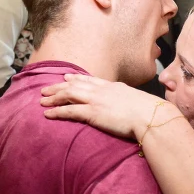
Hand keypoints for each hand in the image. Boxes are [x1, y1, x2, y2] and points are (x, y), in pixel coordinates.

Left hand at [40, 73, 168, 141]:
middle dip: (58, 87)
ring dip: (54, 97)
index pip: (90, 80)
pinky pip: (70, 111)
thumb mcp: (136, 101)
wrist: (151, 115)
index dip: (76, 78)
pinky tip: (48, 113)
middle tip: (45, 89)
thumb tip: (129, 105)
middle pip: (75, 85)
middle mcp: (102, 90)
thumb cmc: (149, 112)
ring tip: (42, 100)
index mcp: (113, 86)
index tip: (66, 78)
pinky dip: (57, 111)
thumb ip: (127, 100)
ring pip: (69, 95)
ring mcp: (96, 100)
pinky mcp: (93, 113)